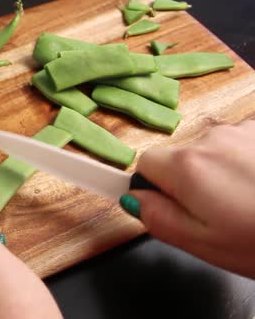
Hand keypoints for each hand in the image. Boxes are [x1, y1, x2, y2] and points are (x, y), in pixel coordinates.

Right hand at [120, 120, 254, 277]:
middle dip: (188, 181)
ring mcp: (244, 130)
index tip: (162, 202)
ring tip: (248, 203)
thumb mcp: (203, 244)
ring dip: (220, 171)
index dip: (152, 187)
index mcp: (188, 166)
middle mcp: (213, 138)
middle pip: (179, 156)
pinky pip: (241, 145)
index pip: (144, 163)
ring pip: (212, 151)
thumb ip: (158, 219)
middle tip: (216, 214)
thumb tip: (132, 199)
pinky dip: (246, 163)